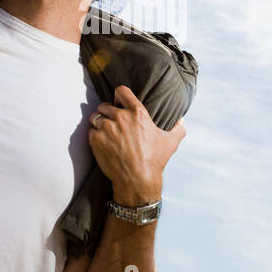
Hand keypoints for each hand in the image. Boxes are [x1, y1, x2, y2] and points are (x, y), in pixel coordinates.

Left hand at [88, 86, 186, 206]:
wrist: (137, 180)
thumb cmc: (154, 161)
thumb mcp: (171, 142)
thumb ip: (178, 129)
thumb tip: (181, 121)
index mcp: (138, 113)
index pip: (121, 91)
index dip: (118, 96)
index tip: (118, 103)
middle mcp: (120, 117)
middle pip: (104, 105)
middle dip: (107, 112)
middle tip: (112, 123)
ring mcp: (107, 128)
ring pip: (95, 117)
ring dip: (99, 123)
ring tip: (105, 133)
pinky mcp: (96, 140)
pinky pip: (90, 131)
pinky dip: (94, 136)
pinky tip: (103, 143)